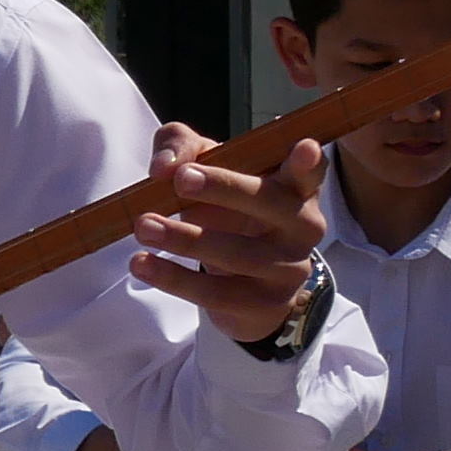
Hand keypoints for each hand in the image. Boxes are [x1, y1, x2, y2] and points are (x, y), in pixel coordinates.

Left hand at [132, 124, 331, 344]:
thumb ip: (183, 150)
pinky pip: (217, 293)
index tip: (304, 147)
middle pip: (270, 203)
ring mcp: (289, 267)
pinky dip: (174, 278)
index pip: (309, 173)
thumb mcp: (203, 171)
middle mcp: (302, 226)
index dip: (308, 162)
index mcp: (294, 189)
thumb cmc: (222, 211)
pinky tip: (141, 264)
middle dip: (224, 188)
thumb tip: (163, 167)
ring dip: (186, 240)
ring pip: (239, 253)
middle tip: (180, 179)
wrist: (236, 285)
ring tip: (143, 227)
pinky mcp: (265, 304)